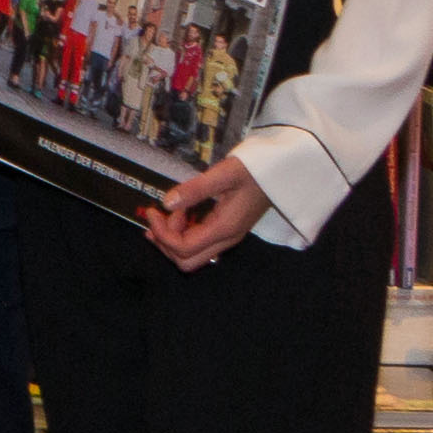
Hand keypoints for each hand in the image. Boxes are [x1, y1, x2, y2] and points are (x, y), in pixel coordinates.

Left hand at [142, 151, 271, 268]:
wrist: (279, 174)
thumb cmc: (253, 171)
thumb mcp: (223, 174)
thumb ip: (195, 189)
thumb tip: (167, 203)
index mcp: (224, 229)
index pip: (184, 248)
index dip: (162, 234)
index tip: (152, 211)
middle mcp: (225, 239)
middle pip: (186, 261)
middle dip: (165, 243)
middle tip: (157, 217)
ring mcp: (227, 237)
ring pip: (192, 255)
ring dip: (172, 238)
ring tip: (165, 213)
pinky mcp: (226, 230)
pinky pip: (199, 243)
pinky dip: (182, 233)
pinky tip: (177, 214)